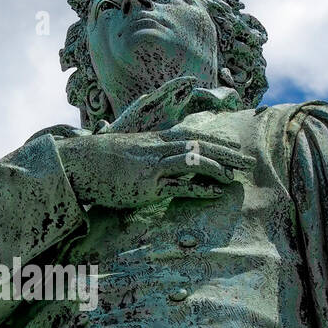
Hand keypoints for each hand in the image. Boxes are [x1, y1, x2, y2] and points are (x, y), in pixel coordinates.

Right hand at [55, 131, 253, 208]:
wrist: (78, 164)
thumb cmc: (98, 162)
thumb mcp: (125, 153)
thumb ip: (141, 155)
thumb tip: (147, 163)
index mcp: (154, 140)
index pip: (193, 135)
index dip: (216, 140)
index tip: (234, 146)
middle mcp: (158, 148)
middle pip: (201, 144)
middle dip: (227, 152)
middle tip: (248, 161)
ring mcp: (153, 165)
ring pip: (195, 159)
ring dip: (219, 167)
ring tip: (236, 176)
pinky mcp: (148, 184)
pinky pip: (181, 184)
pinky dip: (201, 187)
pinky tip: (217, 192)